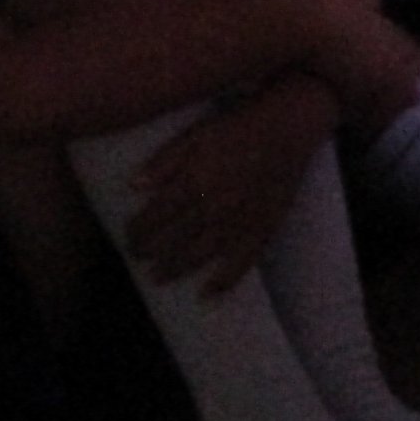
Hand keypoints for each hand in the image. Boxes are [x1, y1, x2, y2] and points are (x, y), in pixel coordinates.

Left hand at [128, 85, 335, 293]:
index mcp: (193, 183)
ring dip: (175, 269)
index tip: (129, 237)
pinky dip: (222, 283)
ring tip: (159, 277)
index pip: (155, 218)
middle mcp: (212, 208)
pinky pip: (240, 263)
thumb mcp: (197, 134)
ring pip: (199, 256)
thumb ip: (164, 161)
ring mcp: (237, 223)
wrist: (289, 127)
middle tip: (139, 259)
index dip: (137, 231)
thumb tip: (133, 186)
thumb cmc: (240, 126)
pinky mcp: (261, 229)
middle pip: (173, 240)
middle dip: (151, 253)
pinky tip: (207, 294)